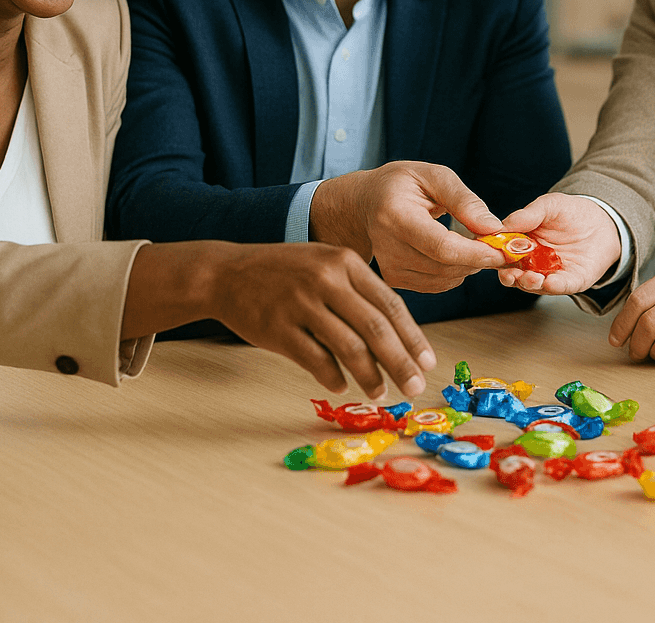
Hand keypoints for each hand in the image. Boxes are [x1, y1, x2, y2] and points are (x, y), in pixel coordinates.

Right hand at [125, 241, 435, 398]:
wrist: (226, 273)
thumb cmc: (286, 273)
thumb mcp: (326, 264)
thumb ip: (359, 290)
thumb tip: (399, 334)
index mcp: (345, 262)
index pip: (389, 303)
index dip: (412, 336)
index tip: (428, 362)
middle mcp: (326, 280)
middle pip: (375, 327)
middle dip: (400, 361)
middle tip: (414, 387)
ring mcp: (300, 304)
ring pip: (348, 347)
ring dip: (369, 375)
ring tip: (381, 392)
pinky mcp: (278, 328)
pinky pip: (315, 359)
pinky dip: (333, 376)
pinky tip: (342, 386)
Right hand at [310, 161, 506, 291]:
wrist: (366, 202)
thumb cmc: (402, 184)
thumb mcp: (434, 176)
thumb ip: (464, 200)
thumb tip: (493, 227)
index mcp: (395, 216)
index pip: (441, 247)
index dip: (476, 253)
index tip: (504, 250)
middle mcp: (387, 247)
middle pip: (446, 267)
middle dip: (480, 259)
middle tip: (499, 243)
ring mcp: (389, 268)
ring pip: (445, 280)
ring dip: (470, 265)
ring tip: (474, 243)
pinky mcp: (394, 280)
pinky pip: (438, 285)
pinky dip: (456, 271)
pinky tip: (457, 253)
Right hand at [490, 193, 623, 294]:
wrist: (603, 221)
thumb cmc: (571, 212)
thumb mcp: (549, 205)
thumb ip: (528, 214)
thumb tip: (504, 225)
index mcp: (520, 244)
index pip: (501, 253)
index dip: (493, 254)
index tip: (489, 253)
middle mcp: (531, 263)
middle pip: (513, 274)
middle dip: (509, 276)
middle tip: (508, 274)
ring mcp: (550, 274)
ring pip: (534, 285)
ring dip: (529, 284)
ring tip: (530, 279)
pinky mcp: (571, 281)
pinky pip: (560, 287)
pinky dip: (554, 287)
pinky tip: (549, 282)